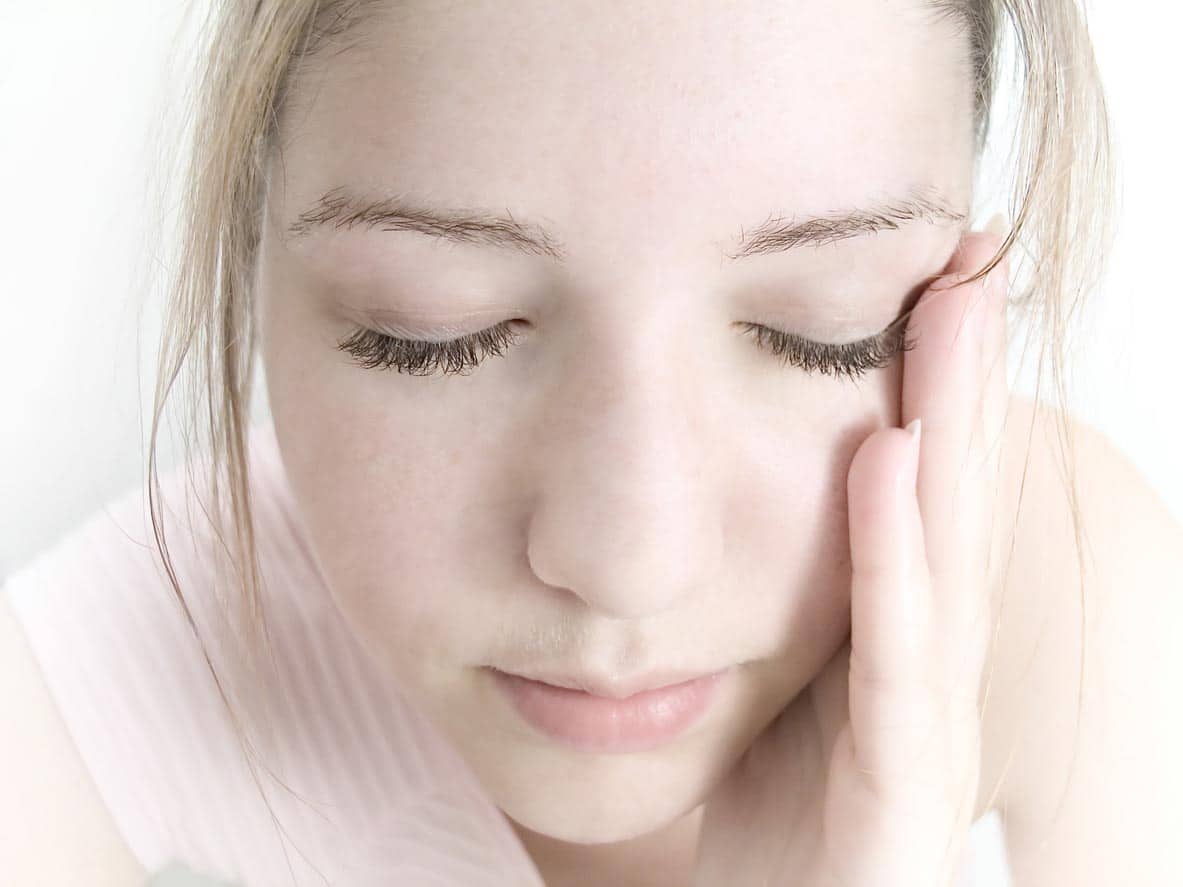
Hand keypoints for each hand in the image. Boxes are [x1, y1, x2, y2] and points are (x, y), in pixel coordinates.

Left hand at [692, 226, 1009, 886]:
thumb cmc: (759, 838)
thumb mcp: (756, 703)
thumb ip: (756, 616)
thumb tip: (710, 523)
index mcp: (887, 649)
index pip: (914, 504)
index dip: (928, 395)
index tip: (918, 285)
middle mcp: (921, 675)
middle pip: (945, 503)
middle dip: (961, 379)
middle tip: (964, 257)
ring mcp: (923, 730)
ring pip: (941, 556)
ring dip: (951, 427)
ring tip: (952, 312)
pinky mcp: (903, 791)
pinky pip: (897, 656)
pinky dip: (895, 554)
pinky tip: (889, 459)